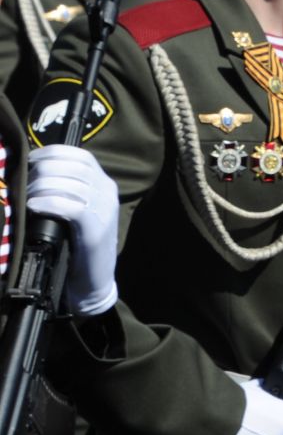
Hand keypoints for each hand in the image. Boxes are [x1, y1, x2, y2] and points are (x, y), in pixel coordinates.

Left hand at [26, 145, 118, 315]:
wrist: (93, 281)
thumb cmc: (76, 245)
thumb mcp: (74, 211)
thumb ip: (64, 191)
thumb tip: (33, 173)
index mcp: (103, 183)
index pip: (78, 154)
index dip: (50, 153)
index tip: (28, 162)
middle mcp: (107, 191)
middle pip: (71, 166)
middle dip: (40, 171)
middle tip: (22, 185)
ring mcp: (104, 209)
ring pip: (69, 183)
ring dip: (40, 187)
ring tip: (25, 199)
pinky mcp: (96, 228)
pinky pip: (70, 206)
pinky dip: (47, 202)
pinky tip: (34, 208)